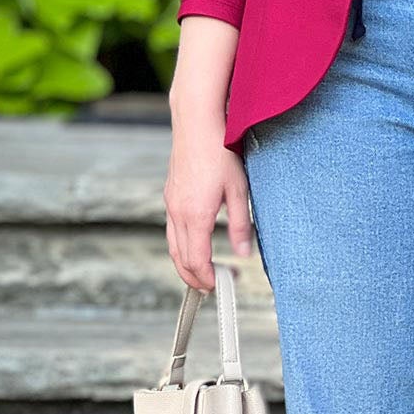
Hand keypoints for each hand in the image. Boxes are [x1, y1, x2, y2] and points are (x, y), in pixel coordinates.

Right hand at [166, 17, 254, 293]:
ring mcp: (171, 203)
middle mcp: (178, 212)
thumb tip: (243, 253)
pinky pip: (172, 230)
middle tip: (210, 290)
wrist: (197, 124)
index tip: (219, 286)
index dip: (207, 278)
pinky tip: (193, 246)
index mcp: (196, 215)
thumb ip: (240, 225)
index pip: (197, 260)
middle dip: (194, 278)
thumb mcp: (239, 190)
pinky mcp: (170, 195)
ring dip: (185, 265)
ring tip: (200, 275)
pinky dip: (180, 247)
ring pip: (173, 246)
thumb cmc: (221, 153)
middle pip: (181, 258)